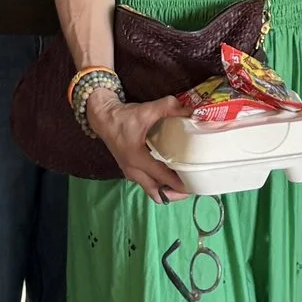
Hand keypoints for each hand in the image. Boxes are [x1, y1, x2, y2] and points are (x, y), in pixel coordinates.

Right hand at [86, 89, 189, 204]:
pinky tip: (171, 173)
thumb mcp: (147, 109)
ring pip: (152, 190)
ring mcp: (130, 173)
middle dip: (176, 194)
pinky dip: (160, 184)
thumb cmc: (123, 117)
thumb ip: (170, 107)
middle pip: (157, 194)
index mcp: (138, 160)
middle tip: (193, 186)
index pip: (164, 179)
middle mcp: (134, 171)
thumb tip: (191, 110)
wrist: (103, 118)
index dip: (182, 185)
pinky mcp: (130, 170)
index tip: (197, 184)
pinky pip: (147, 184)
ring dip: (168, 190)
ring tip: (185, 181)